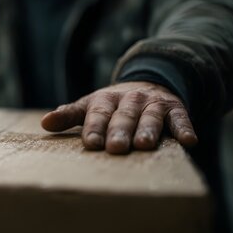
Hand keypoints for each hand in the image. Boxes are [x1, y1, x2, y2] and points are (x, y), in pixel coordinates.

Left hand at [41, 81, 197, 153]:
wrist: (147, 84)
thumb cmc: (112, 106)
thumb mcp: (89, 106)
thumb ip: (69, 116)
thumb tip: (44, 124)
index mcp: (105, 100)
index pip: (98, 114)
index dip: (94, 128)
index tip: (91, 144)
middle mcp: (129, 99)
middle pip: (123, 116)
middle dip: (119, 131)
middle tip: (115, 148)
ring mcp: (152, 103)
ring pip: (150, 116)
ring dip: (148, 129)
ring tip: (144, 145)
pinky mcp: (174, 108)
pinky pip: (180, 117)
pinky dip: (185, 128)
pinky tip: (189, 142)